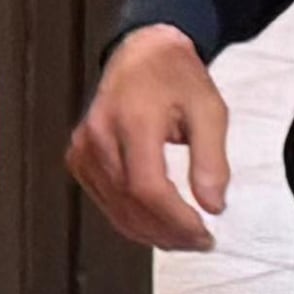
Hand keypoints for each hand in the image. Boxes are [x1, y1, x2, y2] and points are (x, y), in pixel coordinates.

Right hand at [63, 23, 232, 253]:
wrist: (142, 51)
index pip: (147, 188)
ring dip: (150, 232)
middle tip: (200, 242)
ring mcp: (84, 148)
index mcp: (133, 120)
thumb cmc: (176, 77)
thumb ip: (212, 160)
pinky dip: (130, 219)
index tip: (205, 232)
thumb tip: (214, 207)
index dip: (176, 219)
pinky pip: (103, 199)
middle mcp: (100, 136)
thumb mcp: (209, 110)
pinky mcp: (79, 156)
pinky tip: (156, 224)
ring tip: (184, 238)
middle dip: (168, 232)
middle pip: (129, 204)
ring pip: (114, 208)